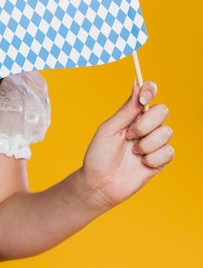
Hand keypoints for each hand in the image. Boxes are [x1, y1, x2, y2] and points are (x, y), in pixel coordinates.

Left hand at [80, 81, 173, 209]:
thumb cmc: (99, 155)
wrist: (100, 183)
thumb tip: (136, 84)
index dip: (150, 90)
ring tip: (133, 152)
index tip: (145, 96)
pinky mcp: (161, 160)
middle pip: (162, 111)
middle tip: (129, 136)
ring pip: (166, 132)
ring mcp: (154, 143)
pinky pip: (168, 152)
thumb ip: (126, 110)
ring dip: (146, 144)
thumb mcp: (109, 129)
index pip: (148, 95)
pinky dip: (152, 158)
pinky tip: (141, 163)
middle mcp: (146, 126)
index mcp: (131, 115)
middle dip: (145, 124)